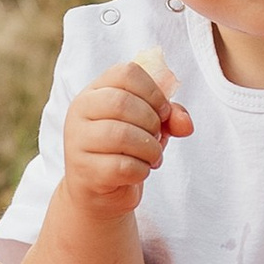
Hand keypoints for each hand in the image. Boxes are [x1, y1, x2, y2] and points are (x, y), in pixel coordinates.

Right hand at [60, 60, 191, 219]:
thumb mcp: (149, 126)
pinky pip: (122, 166)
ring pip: (121, 135)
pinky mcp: (85, 171)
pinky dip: (141, 170)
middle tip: (156, 137)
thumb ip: (170, 116)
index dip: (154, 92)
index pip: (127, 73)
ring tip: (152, 156)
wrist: (99, 191)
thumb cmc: (124, 150)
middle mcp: (80, 111)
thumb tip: (185, 124)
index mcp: (95, 91)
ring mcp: (78, 141)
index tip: (163, 112)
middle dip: (152, 122)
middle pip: (122, 102)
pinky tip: (140, 171)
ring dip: (149, 149)